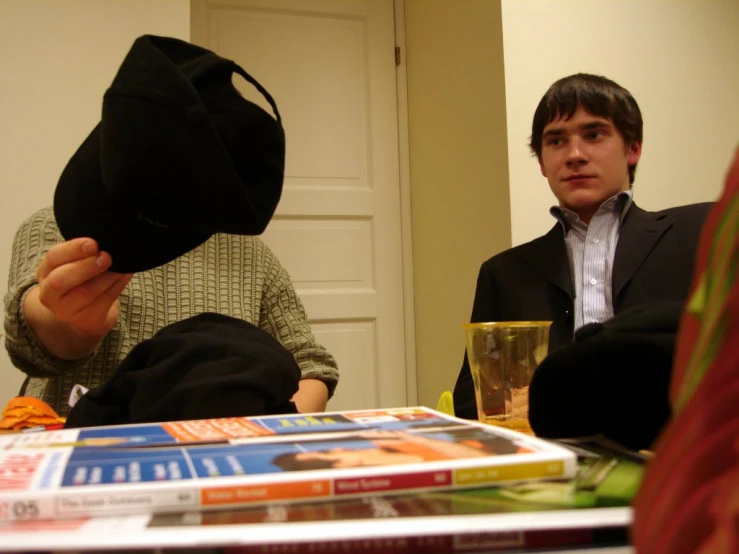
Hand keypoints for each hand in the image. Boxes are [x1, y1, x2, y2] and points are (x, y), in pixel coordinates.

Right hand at [24, 238, 132, 358]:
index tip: (93, 243)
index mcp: (46, 272)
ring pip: (86, 292)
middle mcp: (50, 293)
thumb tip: (108, 240)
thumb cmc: (81, 280)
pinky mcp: (86, 320)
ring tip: (122, 266)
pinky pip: (105, 301)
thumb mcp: (74, 265)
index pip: (53, 258)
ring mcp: (66, 311)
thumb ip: (84, 253)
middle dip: (86, 266)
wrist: (84, 313)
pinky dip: (118, 286)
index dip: (72, 249)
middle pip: (61, 280)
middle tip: (106, 257)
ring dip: (108, 276)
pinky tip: (126, 275)